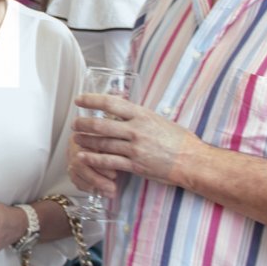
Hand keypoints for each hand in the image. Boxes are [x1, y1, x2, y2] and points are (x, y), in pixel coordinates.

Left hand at [69, 93, 204, 191]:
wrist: (192, 160)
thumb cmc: (179, 139)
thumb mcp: (158, 119)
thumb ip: (139, 115)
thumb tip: (122, 108)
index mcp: (142, 115)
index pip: (110, 103)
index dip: (91, 100)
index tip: (79, 100)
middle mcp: (136, 130)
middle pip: (100, 125)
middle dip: (83, 123)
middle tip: (74, 123)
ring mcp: (134, 148)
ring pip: (102, 143)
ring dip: (85, 140)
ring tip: (76, 138)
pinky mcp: (135, 165)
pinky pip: (108, 161)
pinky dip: (92, 159)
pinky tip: (82, 157)